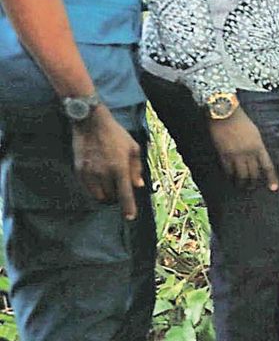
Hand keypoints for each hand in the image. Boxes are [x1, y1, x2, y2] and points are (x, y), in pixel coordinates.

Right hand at [71, 105, 143, 219]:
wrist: (90, 123)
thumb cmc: (115, 135)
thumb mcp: (133, 148)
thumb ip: (136, 168)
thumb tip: (138, 186)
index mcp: (119, 167)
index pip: (125, 194)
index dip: (128, 208)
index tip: (130, 217)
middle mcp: (104, 173)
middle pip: (111, 197)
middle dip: (117, 198)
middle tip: (120, 191)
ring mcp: (89, 172)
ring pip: (98, 195)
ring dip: (105, 196)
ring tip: (110, 187)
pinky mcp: (79, 171)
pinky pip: (87, 188)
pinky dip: (94, 189)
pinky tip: (99, 181)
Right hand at [209, 107, 278, 190]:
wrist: (225, 114)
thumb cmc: (241, 121)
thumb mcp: (255, 133)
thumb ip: (257, 147)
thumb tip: (257, 159)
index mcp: (259, 147)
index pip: (267, 167)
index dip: (271, 179)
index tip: (273, 188)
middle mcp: (248, 153)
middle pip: (254, 174)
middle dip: (254, 183)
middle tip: (252, 187)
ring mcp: (235, 155)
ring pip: (241, 175)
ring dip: (242, 183)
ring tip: (241, 186)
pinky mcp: (223, 155)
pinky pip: (228, 170)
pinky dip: (230, 176)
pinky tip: (230, 178)